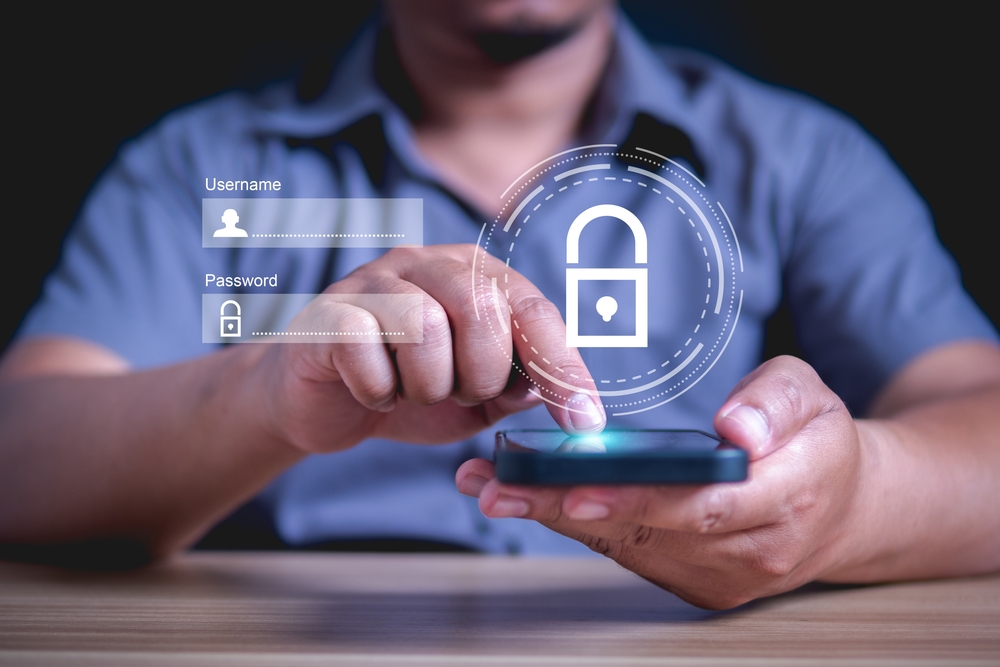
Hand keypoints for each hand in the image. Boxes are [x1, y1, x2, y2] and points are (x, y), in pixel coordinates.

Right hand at [253, 244, 605, 453]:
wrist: (327, 404)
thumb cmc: (410, 388)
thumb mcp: (480, 394)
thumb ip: (521, 385)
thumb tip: (570, 395)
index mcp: (475, 275)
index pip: (532, 307)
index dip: (561, 366)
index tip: (583, 421)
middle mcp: (427, 263)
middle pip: (480, 306)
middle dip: (480, 374)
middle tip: (457, 394)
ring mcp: (373, 281)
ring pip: (424, 325)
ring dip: (426, 384)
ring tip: (411, 391)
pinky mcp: (329, 312)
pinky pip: (366, 348)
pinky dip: (378, 389)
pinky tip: (373, 391)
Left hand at [456, 356, 868, 608]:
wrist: (841, 506)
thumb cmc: (816, 440)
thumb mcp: (812, 396)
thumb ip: (776, 403)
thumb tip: (736, 431)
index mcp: (789, 498)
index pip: (703, 505)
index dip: (638, 499)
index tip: (575, 489)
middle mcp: (753, 550)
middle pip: (649, 531)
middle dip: (565, 510)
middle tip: (497, 490)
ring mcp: (724, 576)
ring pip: (630, 547)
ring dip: (557, 518)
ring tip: (494, 488)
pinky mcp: (700, 582)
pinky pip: (632, 553)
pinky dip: (580, 526)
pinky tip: (532, 500)